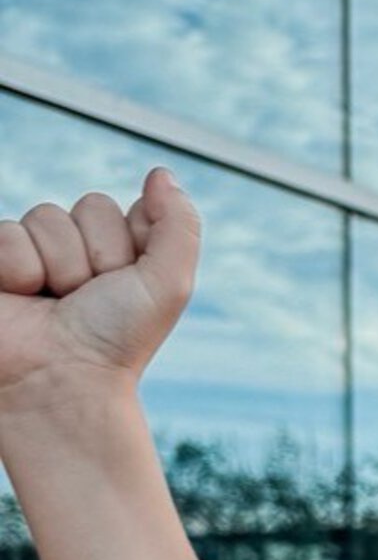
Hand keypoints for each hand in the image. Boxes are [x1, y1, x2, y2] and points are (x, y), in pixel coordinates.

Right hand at [0, 169, 200, 408]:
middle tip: (86, 299)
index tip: (124, 287)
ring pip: (45, 217)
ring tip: (52, 305)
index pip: (123, 210)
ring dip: (58, 266)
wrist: (58, 386)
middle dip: (95, 255)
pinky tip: (19, 300)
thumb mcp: (168, 285)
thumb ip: (178, 225)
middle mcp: (71, 254)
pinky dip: (18, 269)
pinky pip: (6, 233)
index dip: (127, 247)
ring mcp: (29, 258)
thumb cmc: (114, 344)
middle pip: (88, 207)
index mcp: (114, 257)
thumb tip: (161, 173)